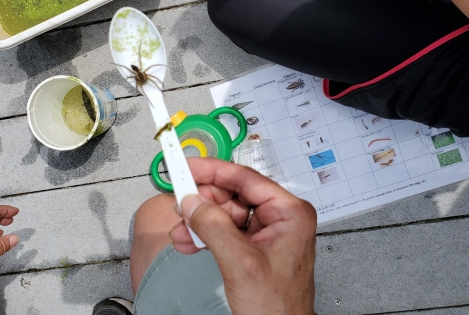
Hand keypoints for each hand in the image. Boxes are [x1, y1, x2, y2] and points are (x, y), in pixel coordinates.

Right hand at [169, 158, 315, 314]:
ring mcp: (267, 233)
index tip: (187, 167)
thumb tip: (193, 202)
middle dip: (202, 202)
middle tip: (179, 203)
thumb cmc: (278, 309)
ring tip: (181, 232)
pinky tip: (188, 242)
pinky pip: (224, 230)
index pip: (246, 178)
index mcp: (289, 213)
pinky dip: (204, 235)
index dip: (213, 170)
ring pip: (224, 213)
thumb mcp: (240, 263)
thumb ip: (214, 227)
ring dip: (199, 222)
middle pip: (232, 194)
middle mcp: (280, 218)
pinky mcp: (254, 247)